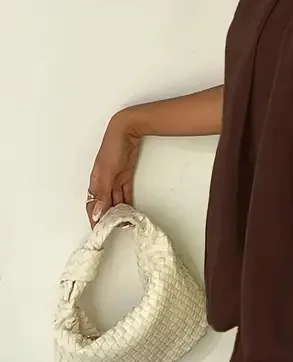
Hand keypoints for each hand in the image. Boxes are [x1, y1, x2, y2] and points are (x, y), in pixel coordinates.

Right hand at [86, 112, 141, 226]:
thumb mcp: (107, 173)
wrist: (127, 130)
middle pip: (104, 204)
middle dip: (108, 217)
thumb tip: (97, 213)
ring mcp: (115, 178)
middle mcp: (103, 181)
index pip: (92, 204)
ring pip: (115, 199)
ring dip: (119, 211)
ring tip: (125, 223)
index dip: (94, 218)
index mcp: (95, 181)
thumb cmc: (113, 148)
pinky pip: (125, 192)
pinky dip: (127, 202)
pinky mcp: (125, 175)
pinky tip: (130, 211)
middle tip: (115, 230)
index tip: (98, 231)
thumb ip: (103, 194)